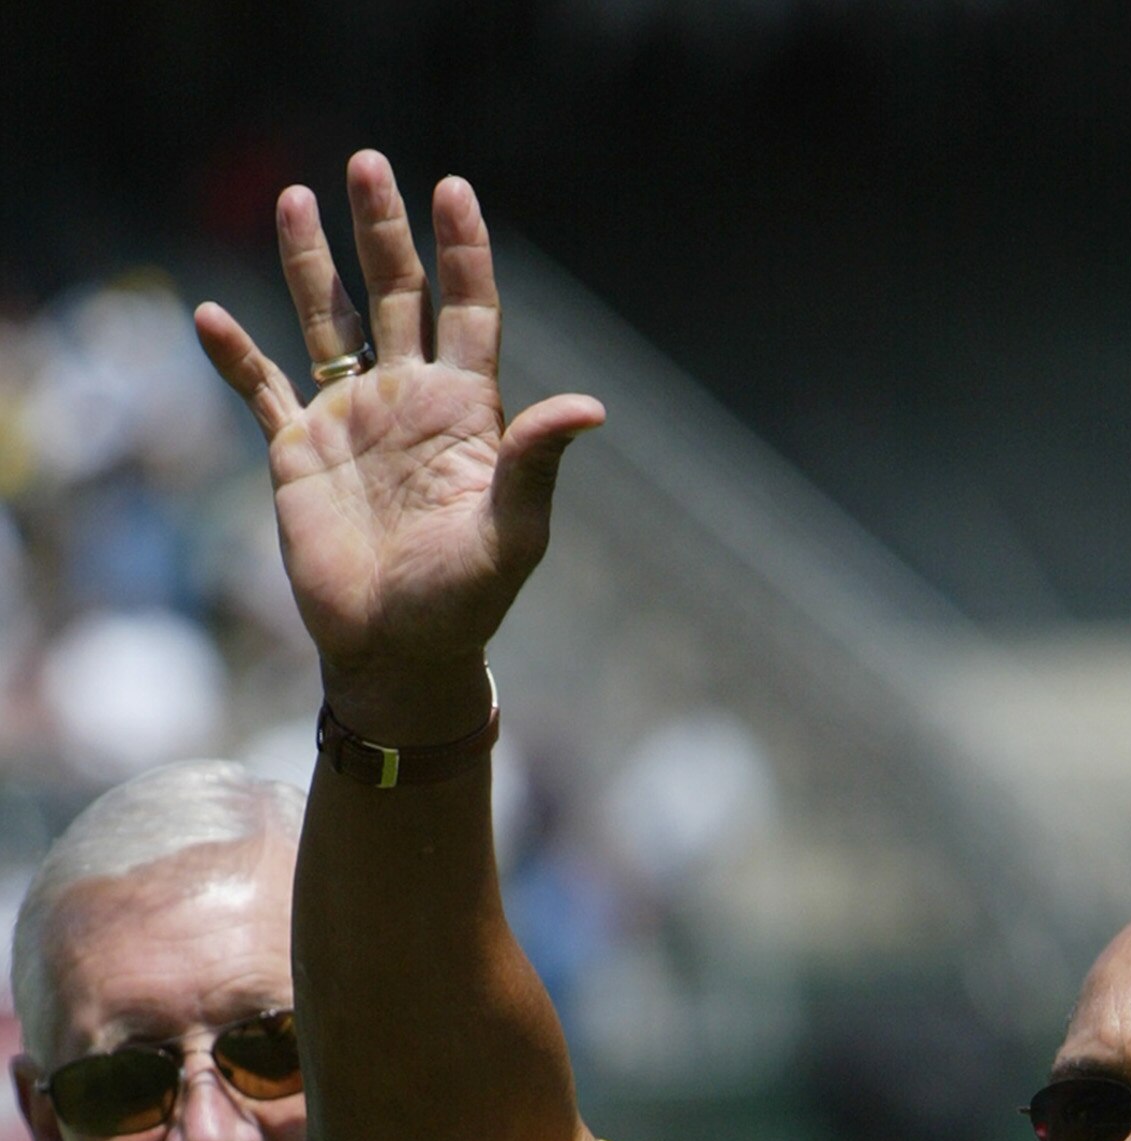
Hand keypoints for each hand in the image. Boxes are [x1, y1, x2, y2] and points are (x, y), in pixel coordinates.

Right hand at [193, 151, 602, 737]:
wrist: (397, 655)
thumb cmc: (463, 605)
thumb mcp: (510, 536)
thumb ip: (535, 465)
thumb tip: (589, 407)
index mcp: (463, 411)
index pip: (467, 310)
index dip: (462, 250)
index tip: (454, 189)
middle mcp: (406, 399)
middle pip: (394, 293)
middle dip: (383, 229)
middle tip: (367, 163)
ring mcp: (350, 420)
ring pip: (326, 320)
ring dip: (309, 262)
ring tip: (293, 196)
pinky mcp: (298, 453)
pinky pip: (262, 389)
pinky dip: (235, 357)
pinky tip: (209, 317)